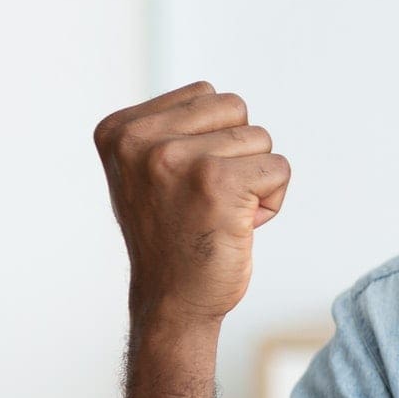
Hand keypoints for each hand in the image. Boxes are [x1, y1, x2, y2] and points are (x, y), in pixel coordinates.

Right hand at [93, 81, 289, 327]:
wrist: (171, 302)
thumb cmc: (172, 235)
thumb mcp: (148, 170)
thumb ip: (171, 129)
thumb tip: (218, 98)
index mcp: (119, 129)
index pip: (206, 96)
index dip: (214, 140)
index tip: (186, 184)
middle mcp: (139, 139)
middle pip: (235, 109)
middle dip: (239, 152)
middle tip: (210, 199)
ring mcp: (175, 159)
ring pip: (260, 138)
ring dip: (255, 178)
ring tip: (222, 213)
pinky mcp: (216, 182)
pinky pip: (279, 168)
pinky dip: (273, 199)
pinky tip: (241, 226)